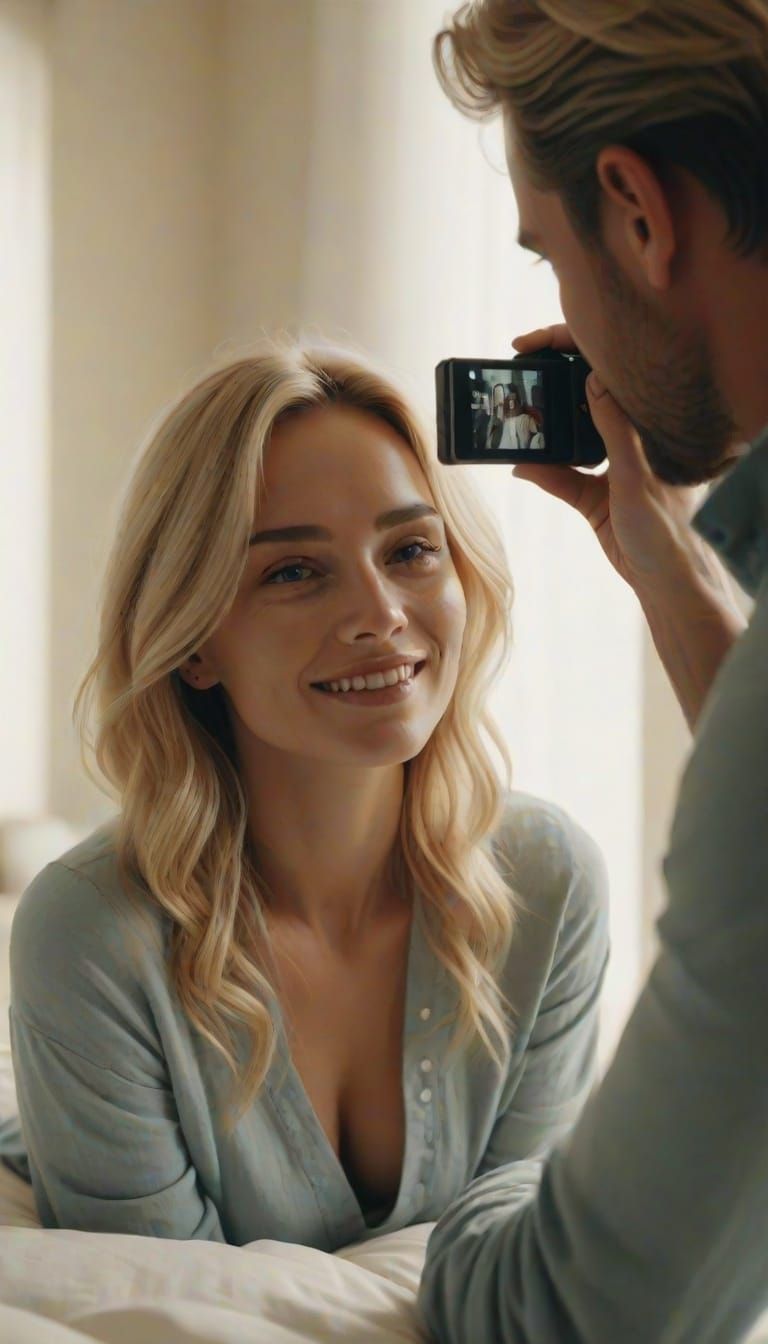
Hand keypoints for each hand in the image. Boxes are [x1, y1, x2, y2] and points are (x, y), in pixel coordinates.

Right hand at [511, 325, 733, 605]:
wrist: (666, 581)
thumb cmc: (667, 528)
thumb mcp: (635, 474)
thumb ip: (615, 428)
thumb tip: (594, 380)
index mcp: (648, 424)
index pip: (609, 371)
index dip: (572, 348)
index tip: (534, 345)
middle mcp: (630, 439)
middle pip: (584, 397)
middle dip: (551, 384)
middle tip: (518, 373)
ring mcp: (610, 467)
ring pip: (570, 437)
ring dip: (542, 430)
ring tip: (515, 417)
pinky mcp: (595, 496)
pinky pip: (561, 477)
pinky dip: (540, 472)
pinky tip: (519, 465)